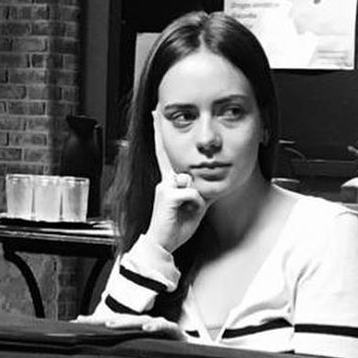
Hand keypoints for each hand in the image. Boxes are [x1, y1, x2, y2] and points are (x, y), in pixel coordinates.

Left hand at [74, 313, 183, 337]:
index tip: (76, 321)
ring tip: (110, 325)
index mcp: (138, 333)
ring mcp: (161, 328)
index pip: (114, 325)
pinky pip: (166, 327)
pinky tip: (147, 329)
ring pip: (140, 322)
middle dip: (101, 320)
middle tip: (83, 321)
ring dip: (125, 323)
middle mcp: (148, 327)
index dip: (96, 323)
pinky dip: (157, 327)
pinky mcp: (176, 333)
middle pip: (122, 320)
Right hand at [148, 109, 207, 253]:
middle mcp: (165, 181)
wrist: (162, 244)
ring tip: (184, 215)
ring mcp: (165, 186)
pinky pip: (193, 194)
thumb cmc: (175, 228)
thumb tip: (202, 186)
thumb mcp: (191, 208)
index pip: (164, 154)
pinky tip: (183, 215)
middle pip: (190, 173)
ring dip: (195, 202)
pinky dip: (194, 206)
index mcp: (168, 182)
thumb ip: (196, 193)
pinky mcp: (168, 194)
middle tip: (180, 207)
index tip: (154, 113)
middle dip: (193, 193)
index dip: (159, 133)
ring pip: (193, 184)